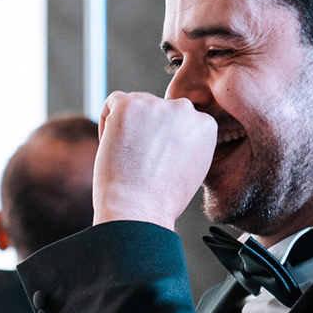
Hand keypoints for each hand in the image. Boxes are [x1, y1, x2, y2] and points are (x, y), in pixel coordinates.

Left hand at [93, 91, 216, 228]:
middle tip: (140, 160)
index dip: (163, 140)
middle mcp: (185, 110)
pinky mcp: (129, 105)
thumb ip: (186, 142)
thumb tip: (171, 131)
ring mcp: (156, 105)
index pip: (178, 119)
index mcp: (205, 125)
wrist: (138, 210)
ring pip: (135, 104)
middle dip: (146, 130)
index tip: (157, 160)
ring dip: (127, 126)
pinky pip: (112, 102)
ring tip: (128, 158)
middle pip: (157, 109)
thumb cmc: (160, 199)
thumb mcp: (191, 168)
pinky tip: (114, 147)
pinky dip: (107, 123)